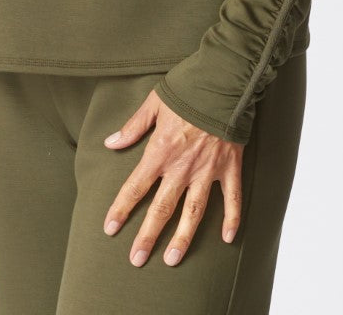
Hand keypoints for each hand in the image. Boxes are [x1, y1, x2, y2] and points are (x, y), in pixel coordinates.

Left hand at [102, 88, 242, 266]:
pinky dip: (232, 219)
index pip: (135, 187)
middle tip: (137, 260)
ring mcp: (208, 170)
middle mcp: (182, 167)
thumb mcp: (154, 104)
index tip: (110, 229)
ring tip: (173, 260)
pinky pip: (232, 199)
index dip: (121, 209)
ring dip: (183, 237)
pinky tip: (229, 239)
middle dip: (148, 235)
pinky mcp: (230, 167)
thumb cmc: (187, 89)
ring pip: (194, 212)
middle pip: (162, 208)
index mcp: (160, 151)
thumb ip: (133, 127)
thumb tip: (111, 143)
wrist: (223, 82)